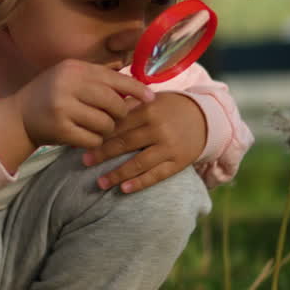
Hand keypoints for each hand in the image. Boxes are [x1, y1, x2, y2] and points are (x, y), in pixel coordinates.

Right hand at [12, 59, 154, 148]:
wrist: (19, 117)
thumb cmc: (51, 94)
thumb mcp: (70, 76)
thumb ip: (98, 78)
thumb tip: (136, 85)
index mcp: (75, 68)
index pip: (114, 79)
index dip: (136, 89)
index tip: (150, 98)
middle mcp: (68, 85)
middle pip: (113, 103)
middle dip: (120, 114)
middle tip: (116, 118)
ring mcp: (63, 108)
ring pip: (106, 123)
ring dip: (107, 129)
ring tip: (97, 127)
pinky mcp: (60, 130)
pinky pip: (93, 139)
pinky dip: (96, 141)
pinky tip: (87, 137)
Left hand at [82, 92, 206, 193]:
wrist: (205, 118)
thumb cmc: (170, 108)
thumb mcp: (152, 100)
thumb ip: (129, 106)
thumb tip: (99, 112)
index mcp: (149, 109)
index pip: (119, 123)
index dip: (100, 133)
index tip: (84, 139)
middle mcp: (158, 128)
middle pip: (124, 143)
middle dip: (102, 153)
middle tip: (84, 162)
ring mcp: (169, 147)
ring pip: (138, 163)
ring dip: (116, 174)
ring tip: (99, 182)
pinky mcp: (178, 162)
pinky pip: (156, 175)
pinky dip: (139, 182)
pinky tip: (123, 189)